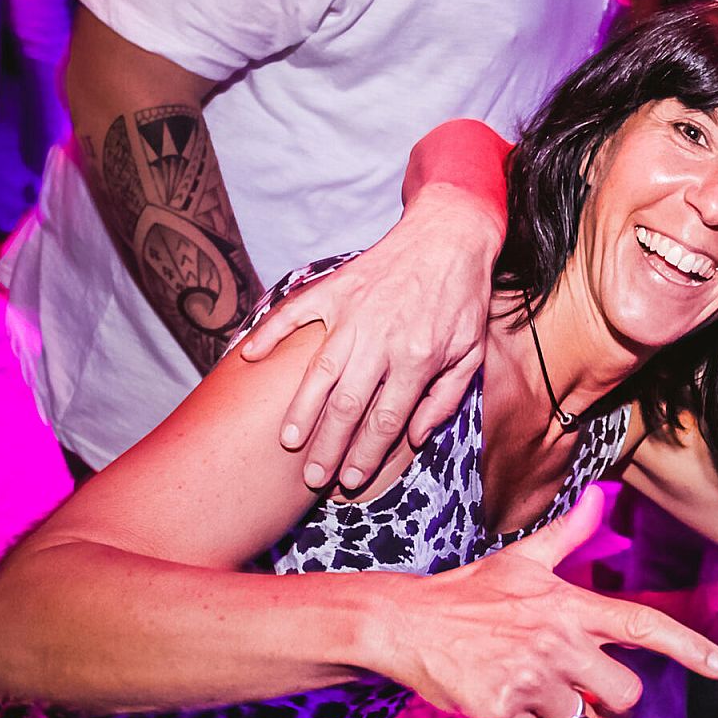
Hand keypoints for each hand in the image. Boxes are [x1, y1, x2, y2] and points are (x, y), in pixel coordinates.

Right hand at [239, 184, 502, 489]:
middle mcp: (382, 340)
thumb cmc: (463, 300)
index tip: (351, 480)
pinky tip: (247, 358)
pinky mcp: (335, 289)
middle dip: (328, 447)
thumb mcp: (471, 353)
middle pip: (348, 406)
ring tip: (287, 441)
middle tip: (312, 478)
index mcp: (418, 359)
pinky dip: (269, 334)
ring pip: (318, 371)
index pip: (386, 420)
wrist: (450, 236)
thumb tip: (415, 438)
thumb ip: (444, 398)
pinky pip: (295, 314)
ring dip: (301, 409)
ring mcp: (353, 314)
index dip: (367, 454)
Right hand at [387, 488, 717, 717]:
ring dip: (555, 711)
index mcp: (570, 606)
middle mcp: (558, 643)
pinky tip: (503, 701)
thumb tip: (600, 496)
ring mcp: (531, 678)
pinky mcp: (502, 711)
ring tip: (519, 679)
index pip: (642, 625)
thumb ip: (569, 534)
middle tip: (577, 683)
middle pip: (623, 695)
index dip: (687, 647)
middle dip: (608, 698)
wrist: (404, 623)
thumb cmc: (468, 592)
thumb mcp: (522, 559)